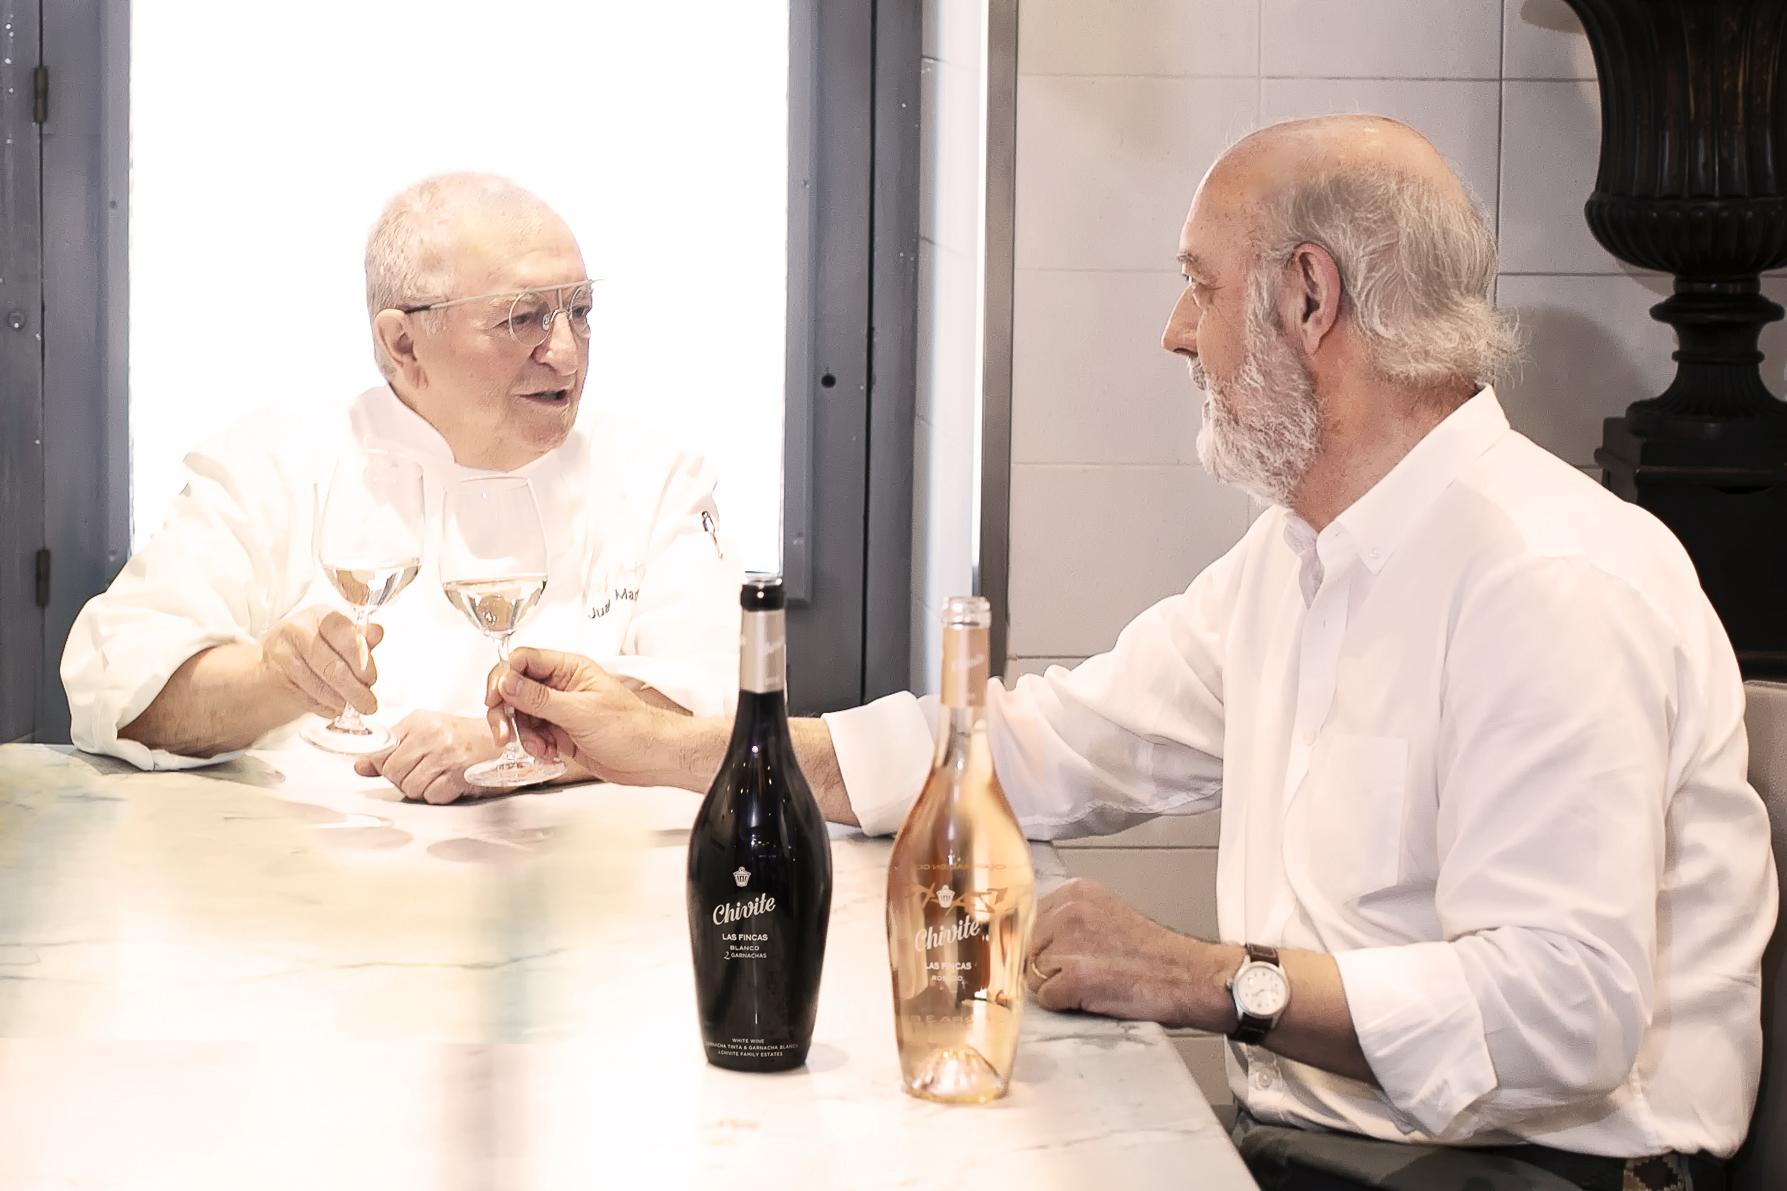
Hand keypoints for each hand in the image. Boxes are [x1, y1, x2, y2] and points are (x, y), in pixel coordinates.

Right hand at [259, 605, 384, 718]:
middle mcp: (299, 631)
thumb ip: (359, 638)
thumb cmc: (308, 650)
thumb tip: (377, 633)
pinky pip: (306, 699)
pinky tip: (331, 706)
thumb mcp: (335, 639)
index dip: (362, 661)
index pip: (346, 636)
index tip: (371, 680)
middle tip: (368, 704)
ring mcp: (283, 654)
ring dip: (340, 702)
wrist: (269, 665)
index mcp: (320, 616)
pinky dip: (324, 707)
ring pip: (320, 687)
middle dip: (355, 690)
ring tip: (350, 707)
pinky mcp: (273, 677)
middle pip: (333, 667)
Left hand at [353, 710, 500, 803]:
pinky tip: (449, 783)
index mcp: (420, 721)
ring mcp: (445, 756)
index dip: (384, 764)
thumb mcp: (428, 733)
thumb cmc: (466, 738)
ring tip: (437, 777)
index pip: (382, 749)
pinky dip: (438, 795)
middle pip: (391, 771)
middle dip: (402, 779)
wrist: (506, 743)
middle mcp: (431, 735)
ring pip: (409, 787)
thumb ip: (394, 749)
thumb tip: (362, 765)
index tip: (395, 766)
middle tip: (422, 773)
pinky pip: (431, 796)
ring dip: (421, 789)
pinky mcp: (458, 776)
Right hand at [487, 647, 680, 784]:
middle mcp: (561, 686)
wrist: (650, 758)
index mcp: (570, 668)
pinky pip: (533, 734)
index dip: (503, 678)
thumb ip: (539, 698)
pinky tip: (549, 753)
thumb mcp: (580, 712)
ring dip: (523, 734)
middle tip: (504, 733)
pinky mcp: (560, 731)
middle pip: (515, 689)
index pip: (523, 661)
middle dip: (505, 712)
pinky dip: (534, 745)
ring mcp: (560, 709)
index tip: (495, 699)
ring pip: (521, 715)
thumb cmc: (631, 728)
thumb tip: (507, 682)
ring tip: (540, 747)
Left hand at [1026, 878, 1223, 1027]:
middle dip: (1048, 966)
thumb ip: (1065, 920)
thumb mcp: (1104, 916)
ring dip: (1058, 986)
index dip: (1042, 945)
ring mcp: (1072, 943)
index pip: (1027, 920)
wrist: (1189, 977)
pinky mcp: (1076, 977)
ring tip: (1095, 981)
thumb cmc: (1151, 955)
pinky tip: (1096, 995)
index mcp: (1076, 891)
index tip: (1064, 955)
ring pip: (1032, 975)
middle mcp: (1070, 911)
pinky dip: (1067, 1005)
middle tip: (1088, 971)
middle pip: (1027, 948)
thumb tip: (1024, 938)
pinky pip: (1047, 1000)